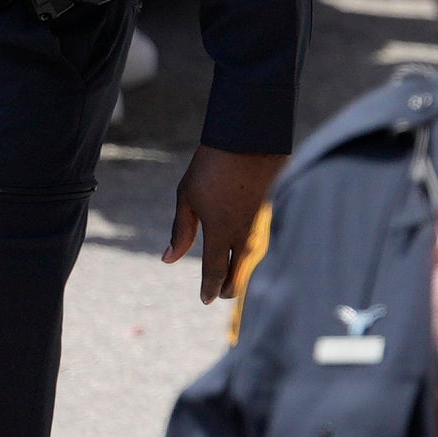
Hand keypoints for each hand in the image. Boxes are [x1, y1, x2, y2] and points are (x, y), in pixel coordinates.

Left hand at [165, 142, 282, 302]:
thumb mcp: (187, 197)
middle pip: (238, 270)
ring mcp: (259, 220)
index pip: (215, 271)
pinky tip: (248, 246)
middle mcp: (242, 231)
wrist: (248, 137)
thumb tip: (168, 259)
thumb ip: (180, 231)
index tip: (206, 299)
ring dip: (242, 268)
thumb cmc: (211, 165)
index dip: (210, 288)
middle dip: (229, 285)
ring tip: (235, 275)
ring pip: (251, 255)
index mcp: (220, 232)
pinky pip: (260, 236)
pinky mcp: (269, 207)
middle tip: (222, 294)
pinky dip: (252, 248)